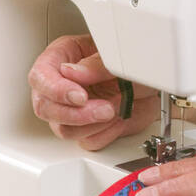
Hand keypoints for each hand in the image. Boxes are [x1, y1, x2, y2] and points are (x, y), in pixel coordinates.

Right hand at [28, 33, 160, 150]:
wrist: (155, 84)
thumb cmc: (133, 62)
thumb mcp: (118, 54)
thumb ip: (96, 63)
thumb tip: (72, 72)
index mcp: (62, 58)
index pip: (41, 77)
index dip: (56, 90)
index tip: (80, 96)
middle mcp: (62, 85)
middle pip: (46, 108)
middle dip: (76, 113)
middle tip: (104, 109)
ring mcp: (73, 110)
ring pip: (64, 129)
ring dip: (92, 124)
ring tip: (116, 109)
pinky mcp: (88, 129)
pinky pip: (87, 141)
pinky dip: (106, 134)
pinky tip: (119, 119)